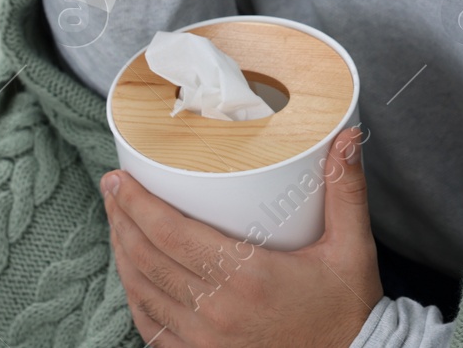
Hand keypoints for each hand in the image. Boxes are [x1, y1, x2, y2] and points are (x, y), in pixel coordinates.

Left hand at [102, 127, 380, 347]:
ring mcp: (205, 342)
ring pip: (143, 293)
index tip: (118, 179)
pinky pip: (152, 329)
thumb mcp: (351, 246)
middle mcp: (217, 311)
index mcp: (247, 276)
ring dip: (122, 255)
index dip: (137, 204)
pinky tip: (131, 276)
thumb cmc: (348, 308)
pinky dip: (135, 298)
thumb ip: (346, 189)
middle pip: (148, 259)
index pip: (172, 234)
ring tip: (116, 223)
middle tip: (111, 189)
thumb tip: (349, 136)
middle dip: (121, 220)